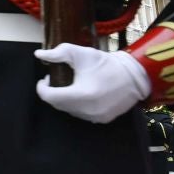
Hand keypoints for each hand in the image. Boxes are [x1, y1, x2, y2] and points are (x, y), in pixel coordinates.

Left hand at [34, 45, 150, 123]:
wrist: (135, 76)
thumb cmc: (106, 63)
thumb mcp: (82, 53)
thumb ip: (59, 53)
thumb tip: (39, 55)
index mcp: (81, 95)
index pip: (50, 97)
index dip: (42, 88)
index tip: (45, 79)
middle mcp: (87, 110)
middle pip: (58, 105)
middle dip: (53, 92)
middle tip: (56, 80)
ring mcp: (95, 117)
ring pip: (69, 111)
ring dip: (64, 100)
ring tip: (69, 86)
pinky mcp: (102, 120)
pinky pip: (81, 114)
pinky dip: (77, 105)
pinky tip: (81, 94)